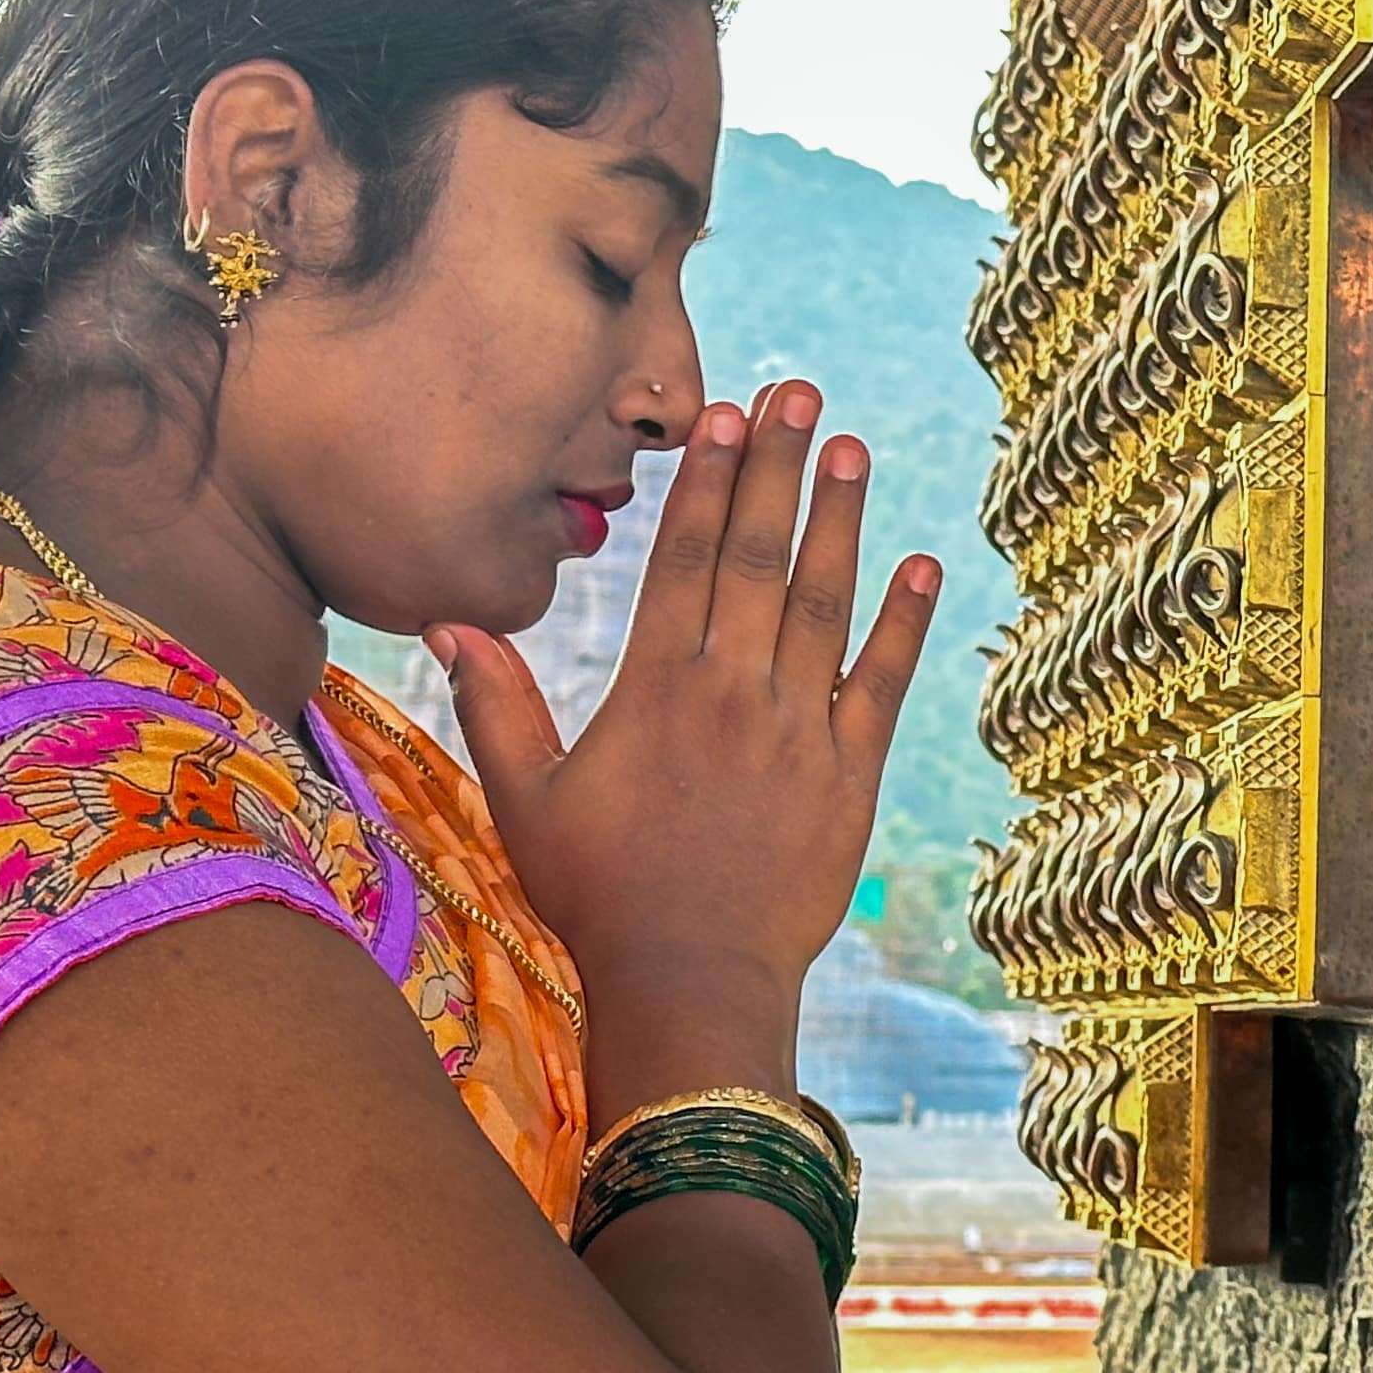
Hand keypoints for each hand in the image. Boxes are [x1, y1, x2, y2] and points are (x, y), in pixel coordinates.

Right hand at [431, 381, 939, 1091]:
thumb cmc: (600, 896)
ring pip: (825, 602)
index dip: (708, 481)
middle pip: (759, 557)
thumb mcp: (527, 800)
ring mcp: (798, 727)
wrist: (692, 981)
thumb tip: (449, 624)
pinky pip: (881, 682)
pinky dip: (905, 623)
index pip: (685, 559)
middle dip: (779, 468)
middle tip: (801, 391)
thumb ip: (496, 705)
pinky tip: (923, 565)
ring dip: (841, 520)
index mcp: (656, 687)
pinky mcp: (850, 773)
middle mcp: (731, 691)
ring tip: (852, 448)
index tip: (725, 414)